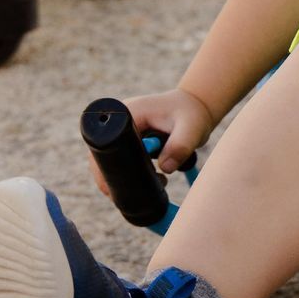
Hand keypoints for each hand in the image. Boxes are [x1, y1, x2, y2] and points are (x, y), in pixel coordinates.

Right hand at [93, 86, 214, 194]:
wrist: (195, 106)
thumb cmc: (191, 114)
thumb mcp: (191, 129)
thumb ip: (179, 147)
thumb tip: (164, 168)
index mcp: (126, 113)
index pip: (105, 142)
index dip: (105, 166)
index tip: (119, 185)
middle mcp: (119, 122)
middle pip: (103, 154)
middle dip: (116, 176)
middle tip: (141, 191)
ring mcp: (123, 132)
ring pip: (113, 160)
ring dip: (129, 176)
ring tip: (160, 180)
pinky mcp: (130, 140)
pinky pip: (124, 161)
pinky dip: (136, 172)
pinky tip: (156, 177)